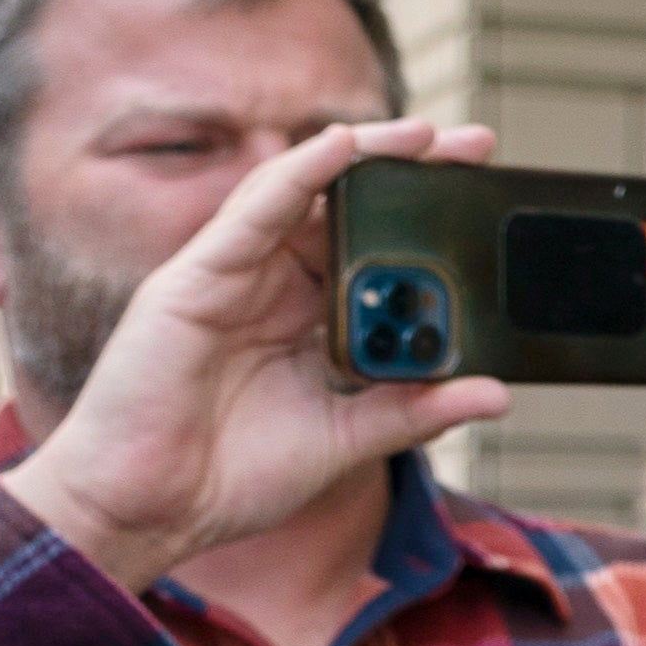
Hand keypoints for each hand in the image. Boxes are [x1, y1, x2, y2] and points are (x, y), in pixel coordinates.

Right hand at [1, 117, 509, 590]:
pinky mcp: (193, 280)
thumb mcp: (348, 439)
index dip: (424, 221)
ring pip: (302, 194)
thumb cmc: (231, 477)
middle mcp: (269, 288)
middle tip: (477, 143)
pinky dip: (298, 176)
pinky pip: (252, 214)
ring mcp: (230, 279)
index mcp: (305, 320)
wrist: (148, 511)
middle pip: (345, 211)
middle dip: (408, 172)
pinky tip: (341, 145)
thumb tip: (497, 392)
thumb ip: (415, 409)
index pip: (373, 251)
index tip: (486, 198)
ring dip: (365, 156)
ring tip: (426, 134)